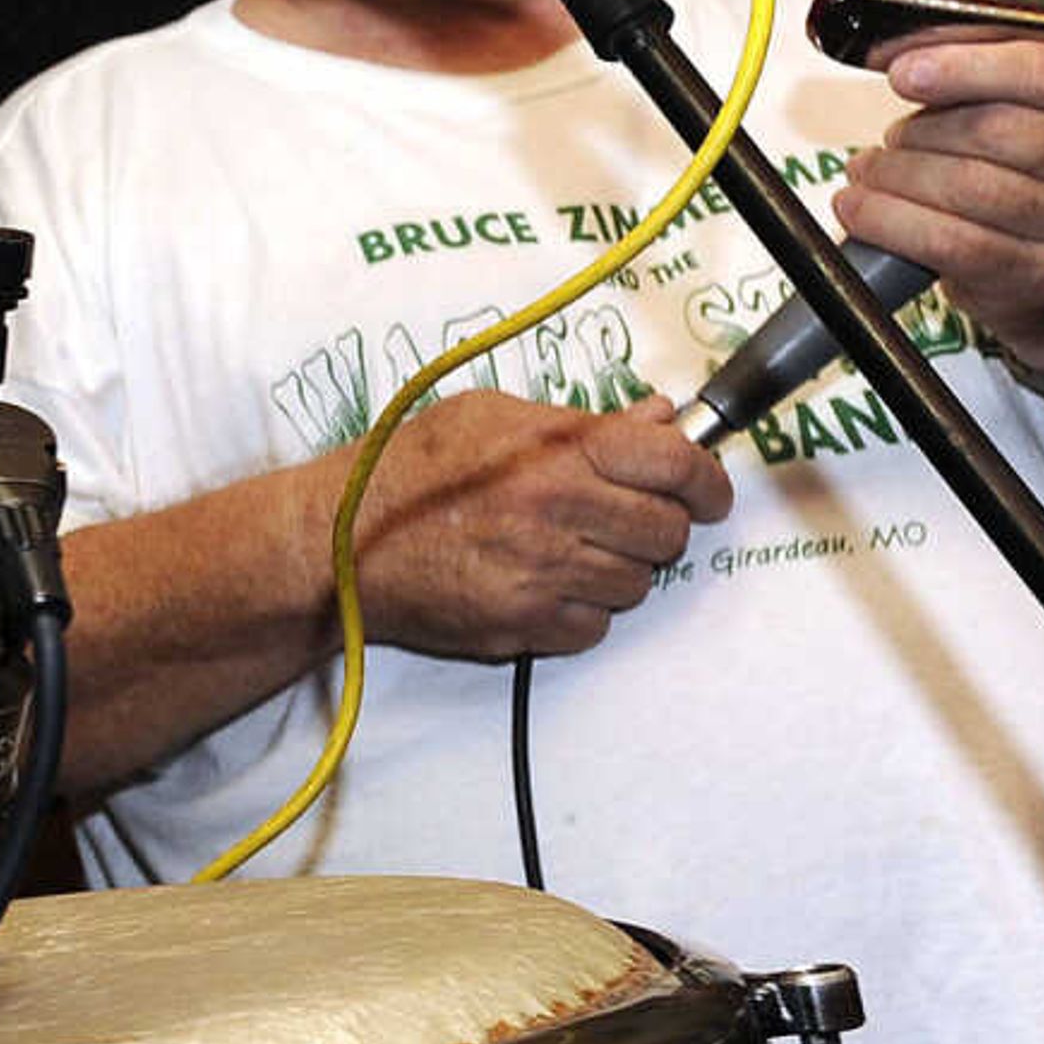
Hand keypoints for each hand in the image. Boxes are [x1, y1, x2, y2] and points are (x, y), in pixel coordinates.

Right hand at [341, 391, 730, 660]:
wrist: (337, 541)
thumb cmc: (408, 470)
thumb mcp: (490, 417)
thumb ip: (580, 421)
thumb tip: (660, 419)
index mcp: (556, 451)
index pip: (676, 465)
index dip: (706, 480)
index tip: (705, 491)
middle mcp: (557, 512)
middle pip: (669, 531)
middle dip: (656, 526)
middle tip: (622, 518)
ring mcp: (543, 575)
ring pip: (637, 584)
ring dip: (616, 570)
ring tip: (567, 550)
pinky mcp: (524, 625)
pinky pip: (596, 627)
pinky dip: (581, 611)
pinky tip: (541, 584)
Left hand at [840, 35, 1043, 377]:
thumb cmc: (1041, 177)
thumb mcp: (1033, 114)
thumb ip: (979, 71)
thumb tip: (898, 49)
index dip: (966, 66)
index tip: (902, 70)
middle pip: (997, 131)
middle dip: (922, 130)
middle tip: (892, 137)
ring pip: (968, 187)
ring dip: (895, 174)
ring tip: (870, 171)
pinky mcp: (1036, 279)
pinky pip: (949, 243)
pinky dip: (888, 221)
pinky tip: (861, 208)